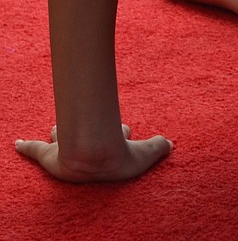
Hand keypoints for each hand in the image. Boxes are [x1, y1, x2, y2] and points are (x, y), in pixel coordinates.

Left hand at [16, 124, 171, 181]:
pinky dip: (25, 146)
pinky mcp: (49, 155)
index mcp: (110, 138)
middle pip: (88, 129)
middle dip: (91, 129)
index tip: (126, 133)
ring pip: (62, 134)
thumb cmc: (119, 157)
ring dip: (61, 134)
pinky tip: (17, 143)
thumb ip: (160, 147)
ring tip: (59, 133)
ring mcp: (69, 145)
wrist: (96, 159)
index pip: (118, 132)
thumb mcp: (148, 153)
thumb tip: (170, 143)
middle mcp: (89, 137)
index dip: (123, 134)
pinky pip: (34, 149)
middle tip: (97, 134)